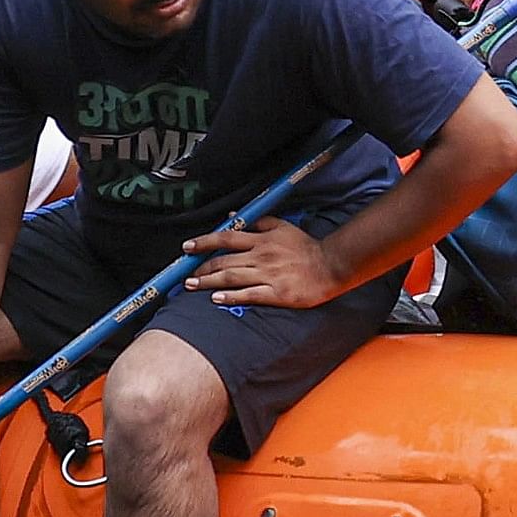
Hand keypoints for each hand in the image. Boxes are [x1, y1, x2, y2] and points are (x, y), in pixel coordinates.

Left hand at [184, 216, 347, 309]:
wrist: (331, 265)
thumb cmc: (306, 247)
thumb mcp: (282, 226)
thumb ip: (258, 222)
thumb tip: (233, 217)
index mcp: (262, 240)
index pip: (227, 238)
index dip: (204, 242)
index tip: (187, 247)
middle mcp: (262, 256)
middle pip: (225, 261)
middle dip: (202, 268)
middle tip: (186, 274)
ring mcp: (269, 276)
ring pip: (232, 278)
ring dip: (209, 282)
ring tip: (192, 285)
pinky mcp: (277, 293)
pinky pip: (250, 295)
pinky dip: (231, 296)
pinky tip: (217, 299)